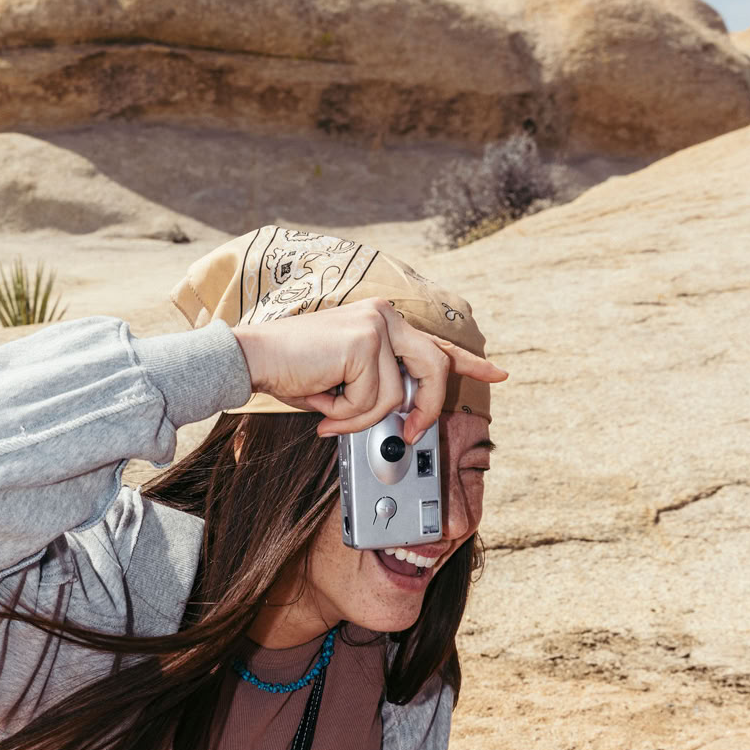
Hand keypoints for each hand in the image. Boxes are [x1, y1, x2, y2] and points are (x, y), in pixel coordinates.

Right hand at [232, 299, 506, 441]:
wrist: (252, 360)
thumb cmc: (291, 373)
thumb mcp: (345, 383)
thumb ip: (378, 390)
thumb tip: (403, 418)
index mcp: (381, 321)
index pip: (435, 344)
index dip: (468, 363)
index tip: (497, 374)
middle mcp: (384, 315)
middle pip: (434, 368)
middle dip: (424, 409)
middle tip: (408, 433)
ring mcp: (376, 324)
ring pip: (395, 395)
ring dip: (359, 416)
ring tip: (329, 411)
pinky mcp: (365, 341)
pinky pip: (372, 399)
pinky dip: (345, 414)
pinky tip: (320, 400)